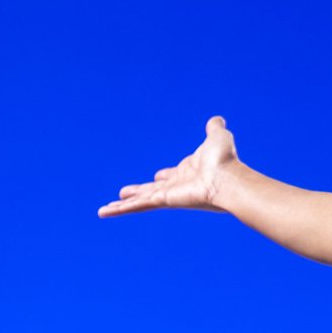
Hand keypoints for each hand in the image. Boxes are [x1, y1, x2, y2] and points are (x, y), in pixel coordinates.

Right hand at [97, 116, 237, 217]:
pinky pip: (137, 205)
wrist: (227, 177)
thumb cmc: (225, 160)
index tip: (158, 176)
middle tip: (125, 194)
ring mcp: (169, 195)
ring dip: (123, 205)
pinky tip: (104, 212)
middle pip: (153, 190)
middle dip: (140, 192)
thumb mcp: (218, 137)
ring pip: (141, 200)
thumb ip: (214, 129)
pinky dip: (120, 209)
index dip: (166, 175)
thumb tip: (216, 120)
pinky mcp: (162, 200)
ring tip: (106, 209)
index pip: (172, 175)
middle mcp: (178, 185)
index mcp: (189, 171)